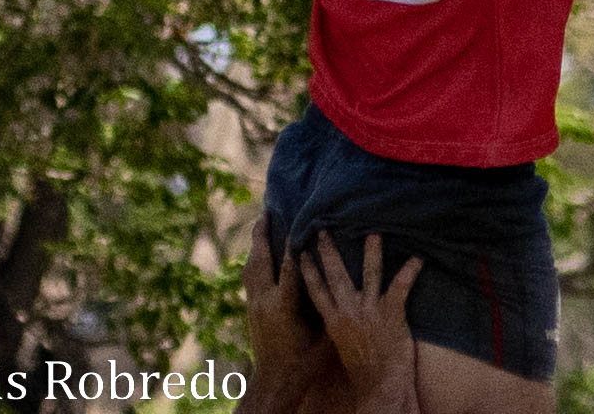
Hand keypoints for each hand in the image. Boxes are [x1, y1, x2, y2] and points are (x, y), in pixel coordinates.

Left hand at [243, 217, 326, 406]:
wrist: (274, 383)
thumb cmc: (304, 361)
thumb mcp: (324, 337)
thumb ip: (330, 309)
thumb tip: (345, 284)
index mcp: (282, 307)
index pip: (288, 268)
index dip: (294, 244)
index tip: (300, 222)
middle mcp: (263, 302)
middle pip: (260, 261)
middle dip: (262, 235)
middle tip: (266, 211)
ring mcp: (253, 304)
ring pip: (251, 266)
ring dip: (256, 244)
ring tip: (261, 223)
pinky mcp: (250, 308)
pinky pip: (249, 276)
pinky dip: (254, 259)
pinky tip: (259, 251)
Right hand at [299, 231, 422, 409]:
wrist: (381, 388)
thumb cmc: (363, 368)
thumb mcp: (342, 344)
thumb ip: (339, 322)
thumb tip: (335, 305)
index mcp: (334, 321)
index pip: (316, 291)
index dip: (308, 270)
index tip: (301, 251)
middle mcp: (349, 313)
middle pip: (336, 276)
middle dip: (329, 252)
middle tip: (324, 229)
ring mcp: (370, 312)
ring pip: (370, 275)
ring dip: (372, 253)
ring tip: (373, 233)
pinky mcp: (392, 314)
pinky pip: (400, 287)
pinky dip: (409, 271)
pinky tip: (417, 257)